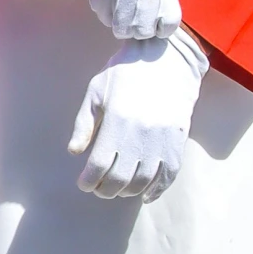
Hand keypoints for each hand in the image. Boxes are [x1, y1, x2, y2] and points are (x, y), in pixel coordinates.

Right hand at [50, 0, 180, 40]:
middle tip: (131, 25)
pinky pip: (104, 16)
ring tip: (115, 11)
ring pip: (123, 26)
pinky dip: (103, 12)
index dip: (160, 29)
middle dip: (137, 30)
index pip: (169, 19)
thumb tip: (159, 13)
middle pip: (144, 28)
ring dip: (119, 23)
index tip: (154, 29)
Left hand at [68, 27, 208, 200]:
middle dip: (106, 190)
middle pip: (120, 177)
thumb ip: (84, 124)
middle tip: (99, 190)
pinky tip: (146, 195)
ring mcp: (162, 137)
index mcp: (116, 120)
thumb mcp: (96, 92)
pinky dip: (158, 189)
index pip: (100, 164)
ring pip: (144, 179)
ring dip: (129, 191)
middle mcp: (140, 132)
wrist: (164, 58)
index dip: (89, 180)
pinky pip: (170, 173)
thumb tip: (74, 152)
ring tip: (118, 190)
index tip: (84, 184)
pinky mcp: (178, 139)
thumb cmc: (123, 73)